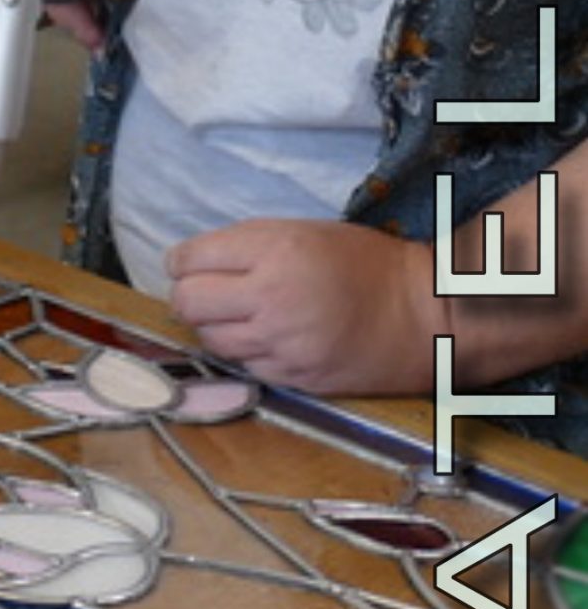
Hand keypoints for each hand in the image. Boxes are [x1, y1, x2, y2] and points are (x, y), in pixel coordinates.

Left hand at [166, 219, 437, 395]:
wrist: (424, 314)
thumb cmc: (367, 264)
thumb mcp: (305, 233)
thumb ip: (249, 245)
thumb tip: (192, 263)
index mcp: (274, 250)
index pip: (190, 258)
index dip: (182, 261)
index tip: (188, 264)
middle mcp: (270, 297)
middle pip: (187, 302)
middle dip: (188, 295)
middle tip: (206, 293)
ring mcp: (281, 342)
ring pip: (210, 339)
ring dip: (215, 326)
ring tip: (240, 316)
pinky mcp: (294, 376)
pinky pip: (244, 365)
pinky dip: (247, 352)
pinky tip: (268, 338)